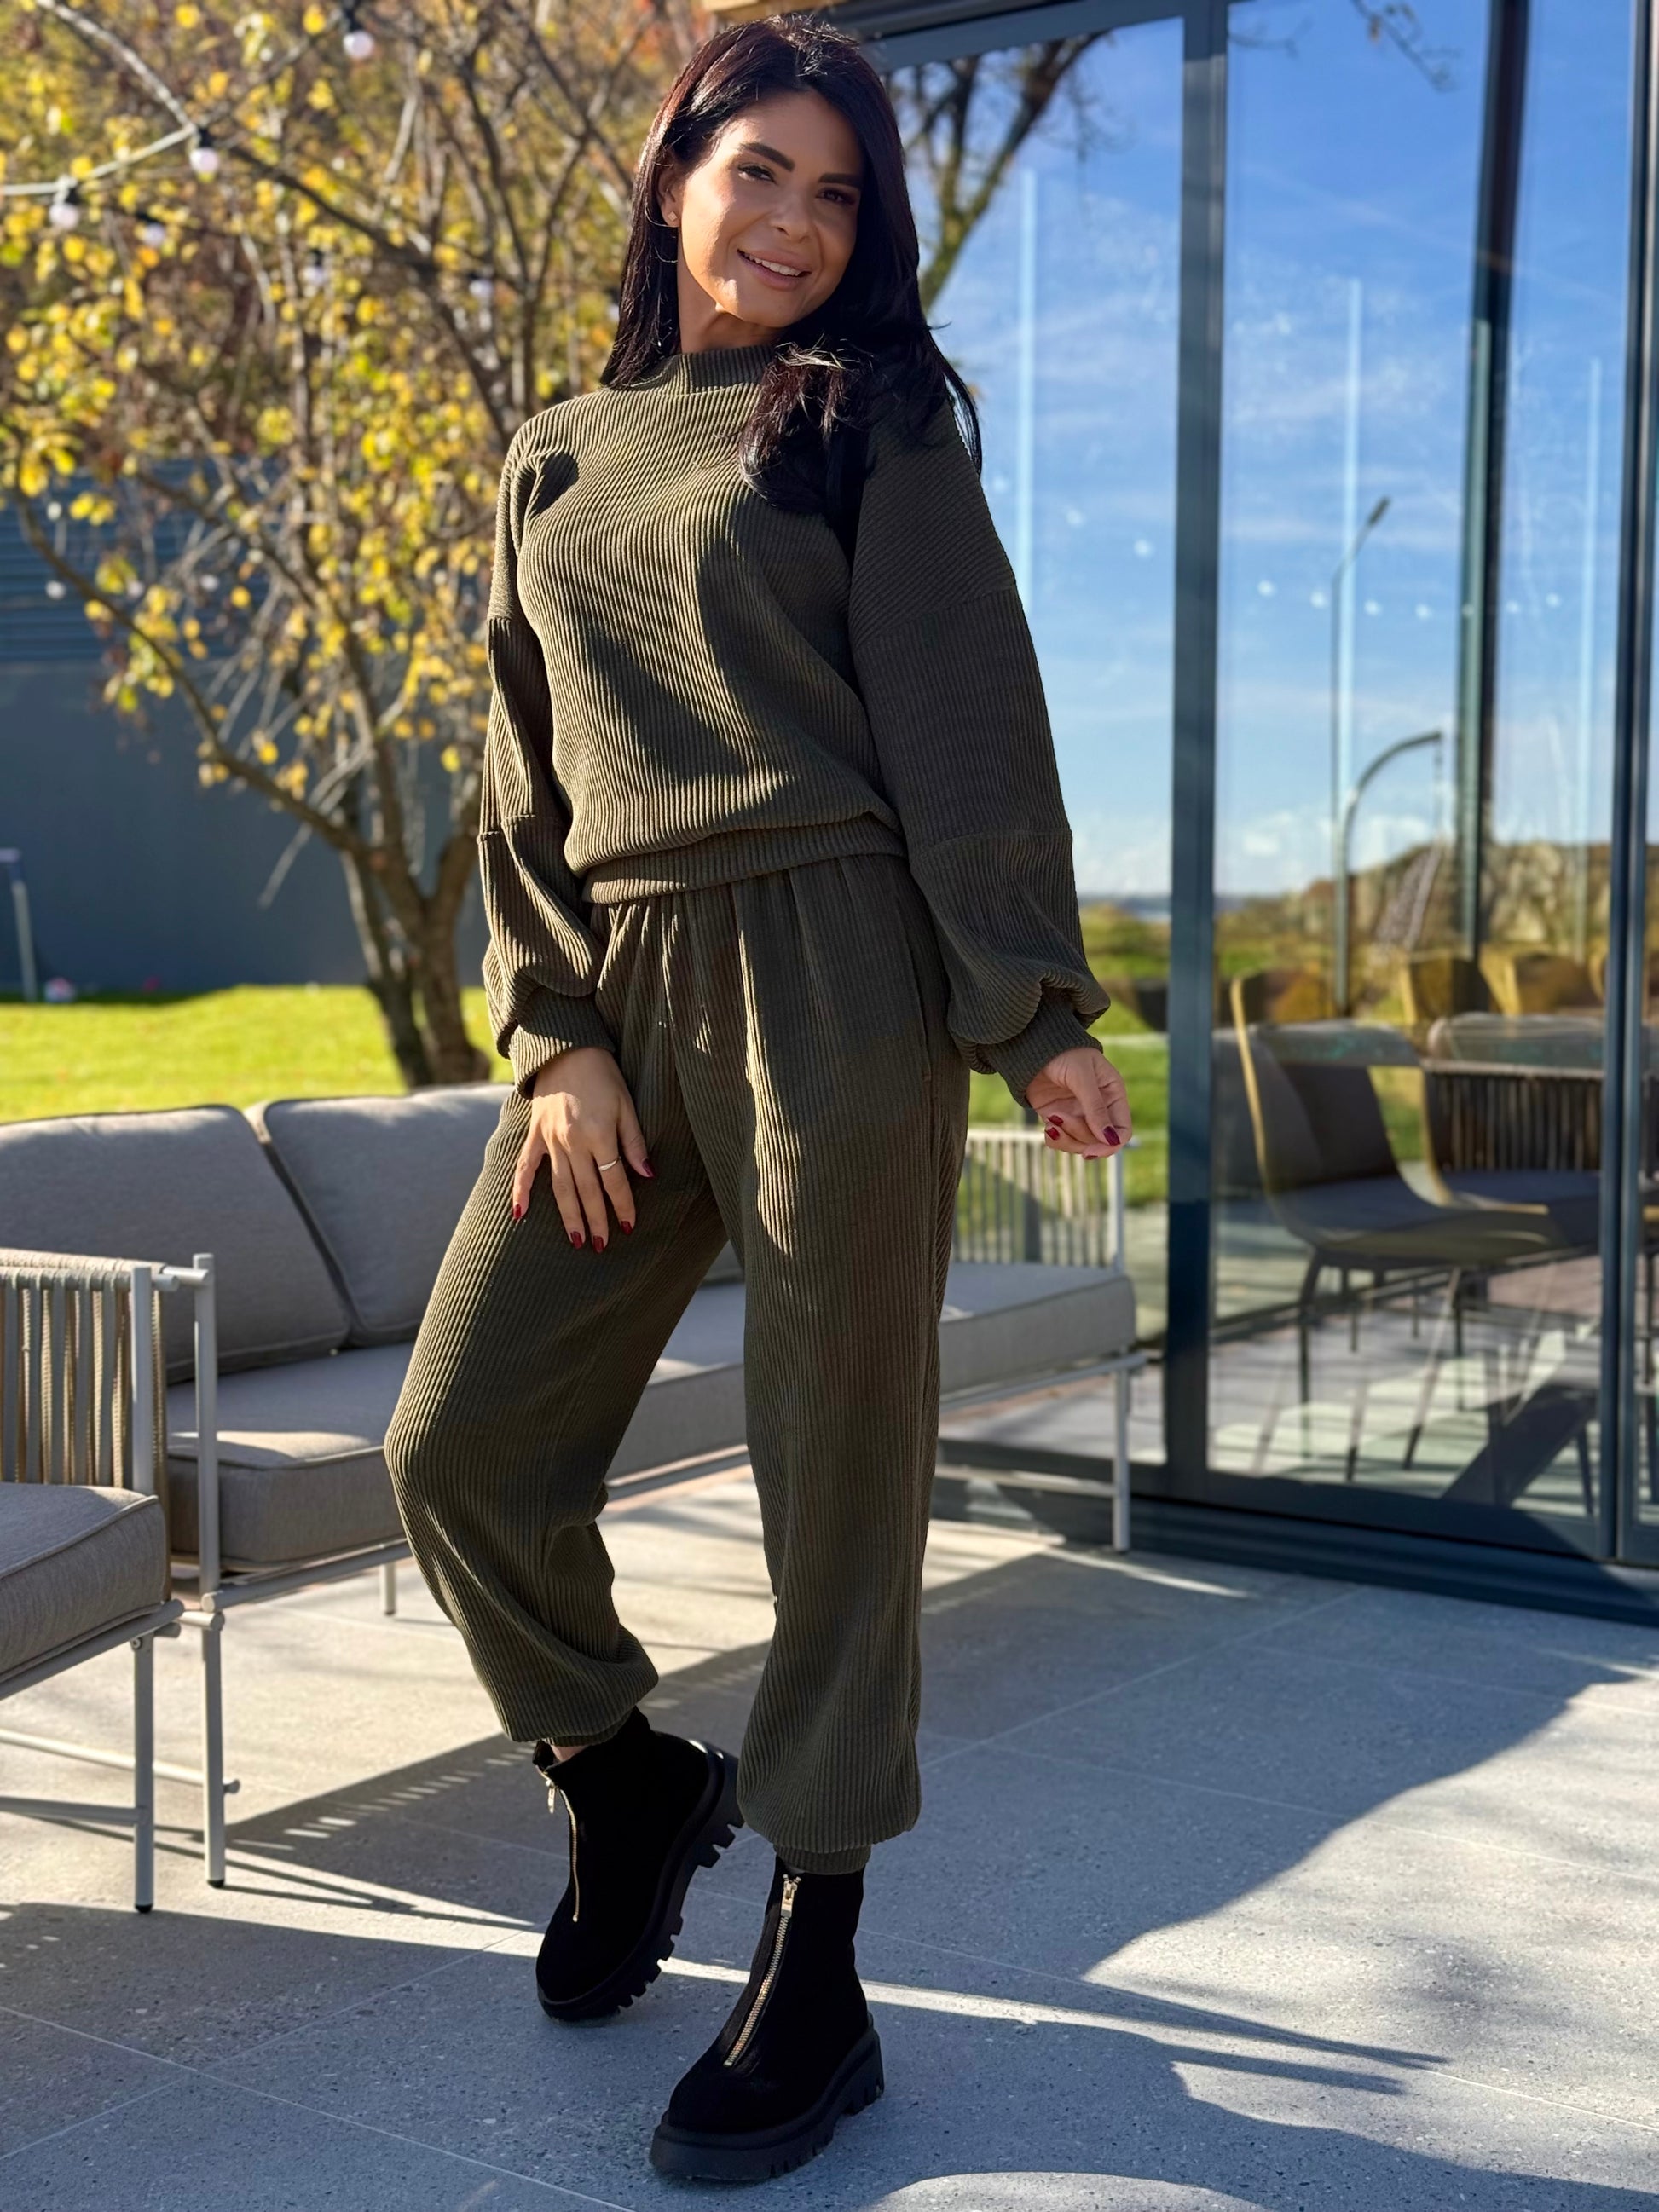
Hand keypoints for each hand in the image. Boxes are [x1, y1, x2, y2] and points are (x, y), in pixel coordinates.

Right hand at [512, 1046, 651, 1250]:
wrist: (565, 1049)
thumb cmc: (602, 1075)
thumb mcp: (626, 1104)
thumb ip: (634, 1141)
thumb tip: (647, 1174)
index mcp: (598, 1134)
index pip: (613, 1180)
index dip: (623, 1204)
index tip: (630, 1225)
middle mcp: (572, 1142)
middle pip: (586, 1190)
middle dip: (596, 1220)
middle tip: (602, 1246)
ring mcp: (549, 1140)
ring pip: (559, 1187)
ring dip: (568, 1215)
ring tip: (576, 1240)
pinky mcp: (534, 1134)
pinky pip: (524, 1168)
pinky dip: (520, 1192)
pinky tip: (519, 1215)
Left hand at [1027, 1047, 1130, 1158]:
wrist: (1034, 1048)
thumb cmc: (1064, 1053)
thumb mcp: (1082, 1077)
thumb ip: (1095, 1108)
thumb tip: (1110, 1140)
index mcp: (1113, 1095)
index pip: (1122, 1131)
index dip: (1110, 1145)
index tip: (1090, 1151)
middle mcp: (1099, 1109)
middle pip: (1099, 1142)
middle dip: (1078, 1135)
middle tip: (1058, 1117)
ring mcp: (1079, 1116)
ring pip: (1080, 1145)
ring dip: (1065, 1138)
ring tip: (1051, 1119)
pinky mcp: (1060, 1119)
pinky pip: (1062, 1141)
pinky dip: (1054, 1139)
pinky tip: (1047, 1124)